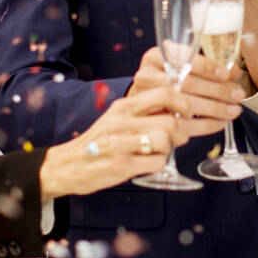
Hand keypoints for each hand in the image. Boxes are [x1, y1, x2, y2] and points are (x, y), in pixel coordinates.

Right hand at [41, 86, 234, 196]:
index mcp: (125, 106)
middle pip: (170, 119)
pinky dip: (160, 164)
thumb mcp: (118, 118)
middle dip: (182, 130)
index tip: (189, 110)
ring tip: (161, 149)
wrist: (68, 165)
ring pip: (166, 139)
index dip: (184, 101)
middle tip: (180, 135)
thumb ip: (144, 109)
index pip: (164, 92)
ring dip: (171, 146)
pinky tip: (150, 163)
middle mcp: (123, 121)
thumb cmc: (101, 141)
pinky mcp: (122, 165)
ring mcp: (122, 143)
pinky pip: (158, 162)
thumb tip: (180, 103)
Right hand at [128, 46, 244, 123]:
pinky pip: (181, 124)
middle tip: (238, 95)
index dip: (207, 66)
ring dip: (213, 108)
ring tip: (233, 111)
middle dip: (217, 90)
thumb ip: (206, 69)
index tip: (226, 74)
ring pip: (184, 104)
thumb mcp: (182, 71)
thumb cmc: (168, 86)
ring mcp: (144, 100)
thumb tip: (233, 71)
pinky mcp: (150, 123)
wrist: (142, 111)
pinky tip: (220, 123)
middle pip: (186, 82)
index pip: (183, 58)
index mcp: (155, 57)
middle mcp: (147, 75)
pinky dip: (204, 125)